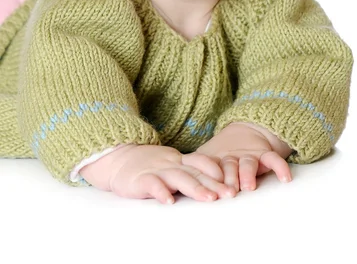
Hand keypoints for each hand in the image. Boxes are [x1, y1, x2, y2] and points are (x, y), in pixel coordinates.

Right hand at [80, 144, 235, 203]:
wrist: (119, 157)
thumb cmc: (150, 165)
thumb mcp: (172, 164)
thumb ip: (190, 171)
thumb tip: (217, 183)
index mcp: (180, 161)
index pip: (202, 163)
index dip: (217, 170)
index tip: (234, 181)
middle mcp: (172, 164)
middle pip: (196, 173)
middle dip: (214, 184)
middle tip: (231, 194)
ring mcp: (157, 170)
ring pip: (179, 178)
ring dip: (195, 188)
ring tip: (209, 199)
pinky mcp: (141, 179)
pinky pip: (152, 185)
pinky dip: (161, 192)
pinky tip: (169, 201)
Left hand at [195, 123, 292, 192]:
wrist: (246, 130)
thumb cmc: (222, 155)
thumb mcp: (206, 159)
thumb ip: (194, 170)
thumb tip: (170, 183)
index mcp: (215, 160)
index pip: (211, 170)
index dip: (210, 181)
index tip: (209, 193)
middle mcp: (231, 157)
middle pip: (229, 168)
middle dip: (228, 180)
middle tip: (228, 193)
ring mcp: (248, 155)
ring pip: (248, 163)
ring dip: (248, 174)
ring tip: (249, 186)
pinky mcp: (265, 153)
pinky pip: (274, 158)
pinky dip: (280, 167)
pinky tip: (285, 178)